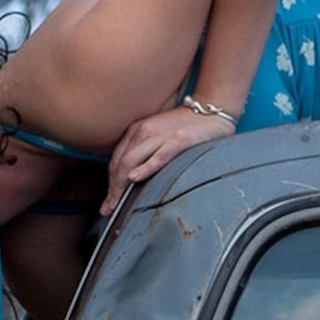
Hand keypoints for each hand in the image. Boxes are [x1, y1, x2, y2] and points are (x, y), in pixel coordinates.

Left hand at [104, 103, 234, 207]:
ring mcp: (160, 135)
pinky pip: (158, 156)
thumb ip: (143, 151)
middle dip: (112, 189)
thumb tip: (131, 177)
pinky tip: (135, 178)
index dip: (110, 184)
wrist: (212, 110)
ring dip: (121, 186)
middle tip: (109, 209)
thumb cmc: (186, 126)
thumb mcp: (157, 135)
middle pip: (119, 164)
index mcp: (137, 130)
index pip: (116, 161)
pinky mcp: (178, 140)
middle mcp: (144, 131)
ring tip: (117, 204)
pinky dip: (144, 168)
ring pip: (131, 161)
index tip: (107, 203)